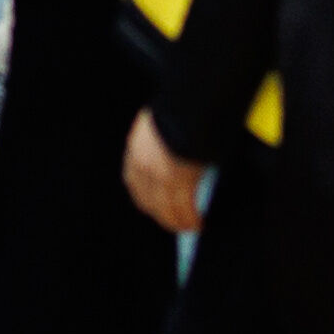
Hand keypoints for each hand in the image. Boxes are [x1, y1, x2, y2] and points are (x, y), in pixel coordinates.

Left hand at [123, 108, 211, 234]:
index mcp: (135, 150)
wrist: (186, 106)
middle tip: (172, 222)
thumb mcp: (160, 123)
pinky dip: (191, 218)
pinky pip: (185, 207)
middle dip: (161, 214)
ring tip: (188, 227)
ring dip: (177, 221)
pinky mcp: (179, 181)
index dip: (145, 197)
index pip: (135, 183)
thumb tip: (174, 156)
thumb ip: (161, 142)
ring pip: (167, 208)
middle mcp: (143, 167)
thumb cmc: (178, 108)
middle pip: (149, 201)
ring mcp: (160, 176)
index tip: (153, 205)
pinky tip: (198, 223)